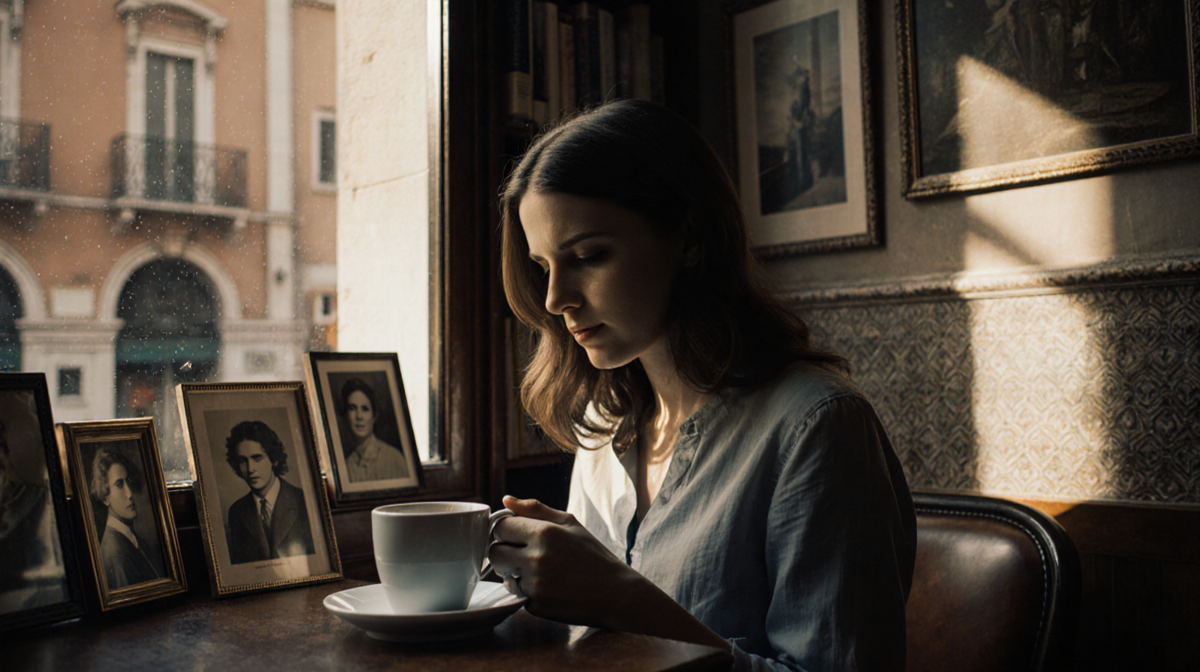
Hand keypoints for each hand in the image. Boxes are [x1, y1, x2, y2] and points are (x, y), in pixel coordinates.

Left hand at [487, 496, 638, 628]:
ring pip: (504, 576)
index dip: (506, 530)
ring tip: (540, 571)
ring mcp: (534, 584)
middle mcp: (535, 558)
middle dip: (504, 552)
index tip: (516, 535)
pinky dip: (528, 591)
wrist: (614, 593)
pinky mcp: (535, 605)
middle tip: (523, 554)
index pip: (501, 527)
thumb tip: (506, 500)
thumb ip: (535, 509)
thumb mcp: (570, 524)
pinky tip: (548, 587)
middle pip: (495, 553)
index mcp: (544, 533)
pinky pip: (517, 594)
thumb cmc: (593, 555)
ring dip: (515, 573)